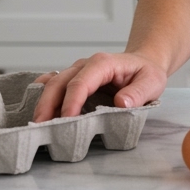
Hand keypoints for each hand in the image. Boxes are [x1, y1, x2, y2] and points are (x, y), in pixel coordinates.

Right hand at [31, 51, 168, 122]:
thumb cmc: (147, 73)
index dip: (72, 102)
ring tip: (37, 124)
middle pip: (60, 82)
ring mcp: (77, 71)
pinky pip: (53, 83)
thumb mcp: (152, 82)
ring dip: (43, 103)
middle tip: (40, 126)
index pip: (81, 83)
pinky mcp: (73, 79)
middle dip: (48, 104)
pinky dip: (43, 95)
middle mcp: (85, 65)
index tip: (66, 120)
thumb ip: (138, 93)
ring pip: (53, 84)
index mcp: (103, 64)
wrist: (144, 62)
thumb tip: (121, 103)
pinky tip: (37, 108)